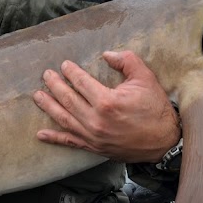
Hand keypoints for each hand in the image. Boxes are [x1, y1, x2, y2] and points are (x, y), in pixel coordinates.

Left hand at [33, 50, 180, 162]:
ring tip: (38, 96)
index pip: (81, 82)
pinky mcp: (94, 148)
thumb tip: (106, 54)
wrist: (164, 141)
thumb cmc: (155, 108)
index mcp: (107, 101)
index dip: (71, 72)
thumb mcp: (145, 78)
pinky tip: (41, 134)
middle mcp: (96, 120)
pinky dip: (54, 138)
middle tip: (46, 75)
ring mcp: (93, 136)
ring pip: (64, 119)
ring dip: (49, 106)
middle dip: (54, 85)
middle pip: (68, 99)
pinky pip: (70, 142)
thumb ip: (126, 60)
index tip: (64, 65)